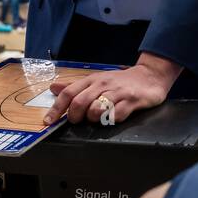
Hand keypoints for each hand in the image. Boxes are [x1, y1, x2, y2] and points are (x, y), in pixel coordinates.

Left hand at [46, 53, 181, 125]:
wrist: (149, 75)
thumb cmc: (120, 81)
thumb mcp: (96, 80)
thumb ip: (75, 86)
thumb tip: (53, 88)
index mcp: (92, 80)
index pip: (68, 93)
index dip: (56, 109)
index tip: (48, 121)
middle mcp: (102, 85)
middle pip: (79, 103)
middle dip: (74, 116)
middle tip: (78, 121)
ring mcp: (117, 93)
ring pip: (96, 109)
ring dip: (93, 119)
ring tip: (98, 118)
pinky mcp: (132, 101)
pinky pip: (116, 115)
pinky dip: (111, 120)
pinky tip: (113, 118)